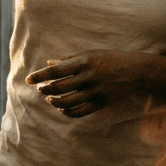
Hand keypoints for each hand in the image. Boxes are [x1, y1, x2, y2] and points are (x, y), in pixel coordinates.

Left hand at [25, 49, 156, 117]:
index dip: (40, 76)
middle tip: (40, 88)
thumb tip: (48, 62)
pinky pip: (80, 112)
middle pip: (59, 87)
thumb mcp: (90, 54)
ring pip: (67, 102)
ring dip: (54, 101)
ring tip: (49, 98)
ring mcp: (96, 91)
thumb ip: (69, 60)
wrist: (136, 71)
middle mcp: (89, 76)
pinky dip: (67, 112)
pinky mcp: (101, 103)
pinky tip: (62, 108)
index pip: (56, 70)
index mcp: (85, 61)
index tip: (28, 79)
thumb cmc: (111, 58)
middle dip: (45, 89)